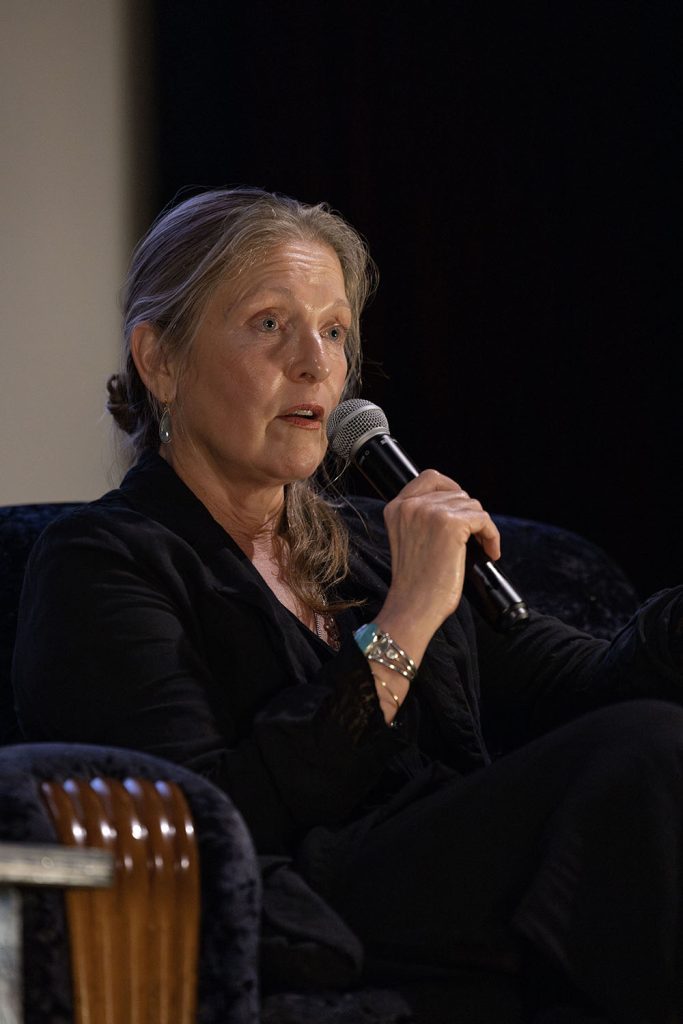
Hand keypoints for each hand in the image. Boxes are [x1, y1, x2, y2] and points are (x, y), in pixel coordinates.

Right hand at [374, 470, 499, 669]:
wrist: (413, 606)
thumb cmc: (414, 582)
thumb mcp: (409, 539)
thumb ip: (422, 518)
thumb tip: (457, 504)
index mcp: (397, 507)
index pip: (430, 477)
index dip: (452, 488)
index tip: (463, 508)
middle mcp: (411, 505)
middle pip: (457, 493)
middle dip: (469, 515)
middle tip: (475, 538)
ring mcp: (431, 512)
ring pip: (472, 506)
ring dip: (481, 527)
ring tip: (481, 548)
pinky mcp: (452, 524)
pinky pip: (484, 520)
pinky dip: (492, 536)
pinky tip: (490, 552)